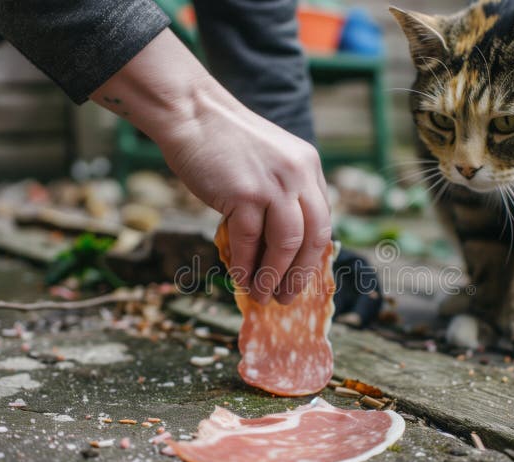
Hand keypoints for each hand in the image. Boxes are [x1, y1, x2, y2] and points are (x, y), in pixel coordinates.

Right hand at [162, 96, 330, 304]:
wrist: (191, 112)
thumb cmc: (223, 139)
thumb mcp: (269, 158)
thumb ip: (281, 190)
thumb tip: (278, 243)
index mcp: (308, 166)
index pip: (322, 219)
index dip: (313, 253)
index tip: (301, 275)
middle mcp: (298, 174)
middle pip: (314, 237)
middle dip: (302, 274)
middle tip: (288, 297)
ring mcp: (273, 184)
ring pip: (287, 244)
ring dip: (275, 276)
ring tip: (263, 296)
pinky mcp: (244, 193)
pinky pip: (251, 241)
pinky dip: (247, 265)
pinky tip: (242, 279)